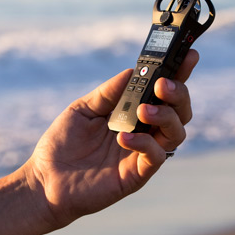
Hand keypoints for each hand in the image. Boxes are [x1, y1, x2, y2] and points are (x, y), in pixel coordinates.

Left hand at [24, 50, 198, 228]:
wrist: (46, 179)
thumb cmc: (62, 143)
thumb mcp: (83, 108)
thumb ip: (109, 92)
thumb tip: (133, 70)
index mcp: (131, 113)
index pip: (162, 93)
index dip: (179, 74)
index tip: (188, 55)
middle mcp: (143, 131)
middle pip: (179, 111)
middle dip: (178, 94)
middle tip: (163, 85)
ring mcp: (142, 153)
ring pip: (176, 132)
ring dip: (165, 116)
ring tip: (142, 111)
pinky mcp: (137, 174)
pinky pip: (156, 156)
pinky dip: (145, 143)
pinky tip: (122, 138)